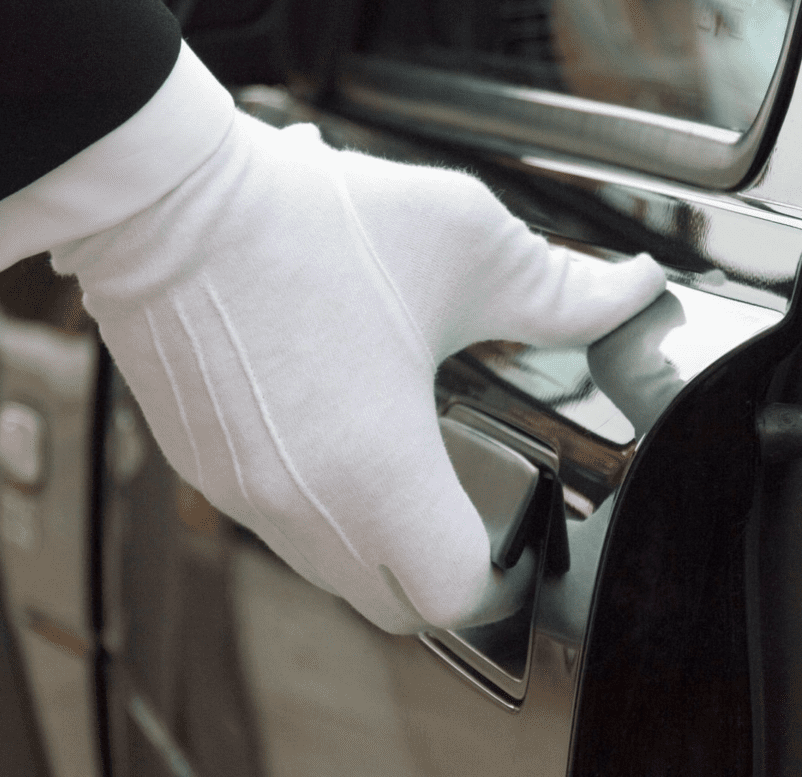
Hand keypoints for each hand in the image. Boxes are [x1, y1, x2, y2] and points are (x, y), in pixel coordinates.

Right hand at [51, 114, 664, 632]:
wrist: (169, 199)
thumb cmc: (310, 220)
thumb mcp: (467, 245)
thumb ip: (564, 288)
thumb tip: (632, 291)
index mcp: (378, 469)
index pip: (454, 595)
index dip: (499, 569)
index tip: (513, 523)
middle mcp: (302, 505)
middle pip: (392, 602)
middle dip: (440, 564)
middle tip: (469, 495)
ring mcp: (241, 494)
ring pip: (330, 569)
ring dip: (376, 535)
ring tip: (403, 449)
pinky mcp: (201, 467)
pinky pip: (277, 525)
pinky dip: (317, 503)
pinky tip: (336, 420)